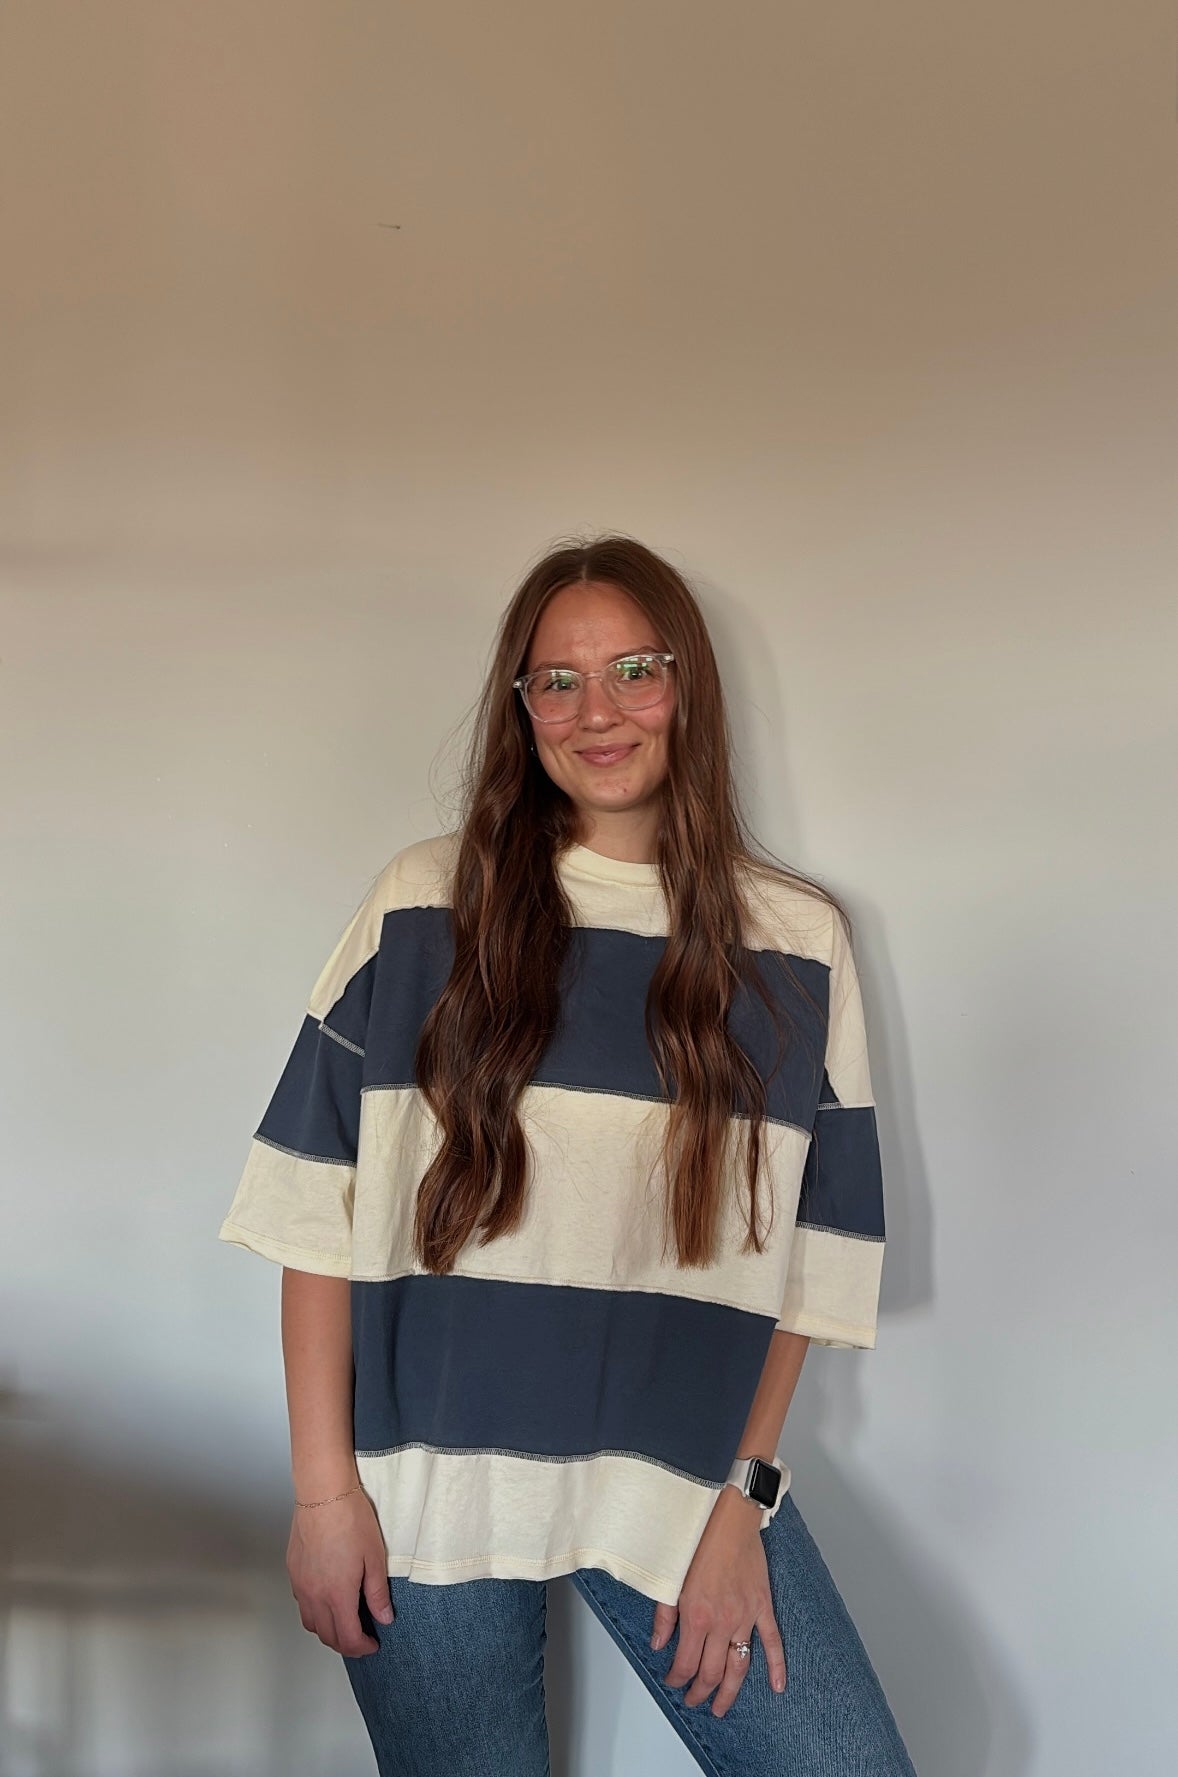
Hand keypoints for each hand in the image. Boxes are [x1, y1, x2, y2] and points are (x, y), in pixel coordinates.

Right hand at [286, 1486, 394, 1656]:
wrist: (323, 1493)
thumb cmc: (351, 1519)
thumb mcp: (375, 1557)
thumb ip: (378, 1593)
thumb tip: (384, 1618)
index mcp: (337, 1594)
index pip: (347, 1638)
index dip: (362, 1648)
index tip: (373, 1644)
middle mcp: (314, 1595)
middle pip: (327, 1636)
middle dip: (346, 1644)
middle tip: (362, 1637)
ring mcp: (300, 1583)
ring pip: (310, 1623)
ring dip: (327, 1630)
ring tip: (345, 1620)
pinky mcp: (293, 1571)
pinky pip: (301, 1603)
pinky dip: (315, 1611)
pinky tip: (328, 1598)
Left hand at [650, 1487, 787, 1715]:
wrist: (728, 1520)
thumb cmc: (698, 1543)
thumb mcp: (672, 1579)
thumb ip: (664, 1615)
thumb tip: (658, 1644)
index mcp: (697, 1617)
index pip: (686, 1663)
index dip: (677, 1678)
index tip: (672, 1681)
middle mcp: (722, 1623)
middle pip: (712, 1672)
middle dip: (701, 1691)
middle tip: (694, 1700)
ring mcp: (745, 1617)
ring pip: (739, 1666)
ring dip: (729, 1691)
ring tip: (721, 1707)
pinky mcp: (762, 1607)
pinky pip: (773, 1642)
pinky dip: (777, 1666)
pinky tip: (777, 1687)